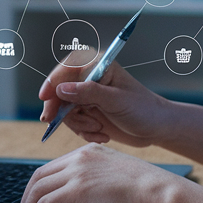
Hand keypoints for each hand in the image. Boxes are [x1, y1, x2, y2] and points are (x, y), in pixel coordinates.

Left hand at [15, 143, 185, 202]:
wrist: (157, 190)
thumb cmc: (145, 188)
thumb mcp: (116, 174)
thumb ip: (97, 178)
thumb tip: (86, 195)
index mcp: (89, 151)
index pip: (53, 167)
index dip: (39, 185)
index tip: (34, 200)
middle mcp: (80, 157)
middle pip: (39, 175)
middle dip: (27, 197)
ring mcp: (78, 171)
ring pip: (38, 189)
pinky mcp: (78, 188)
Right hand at [38, 61, 170, 147]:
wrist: (157, 129)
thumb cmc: (143, 109)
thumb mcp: (116, 101)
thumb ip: (89, 93)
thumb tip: (61, 89)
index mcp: (99, 66)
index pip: (67, 68)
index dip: (53, 81)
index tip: (45, 96)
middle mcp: (91, 80)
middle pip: (60, 91)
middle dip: (61, 109)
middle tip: (52, 122)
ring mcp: (89, 98)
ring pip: (65, 110)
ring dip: (78, 124)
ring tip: (98, 129)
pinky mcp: (90, 114)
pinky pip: (74, 124)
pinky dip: (85, 132)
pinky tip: (101, 136)